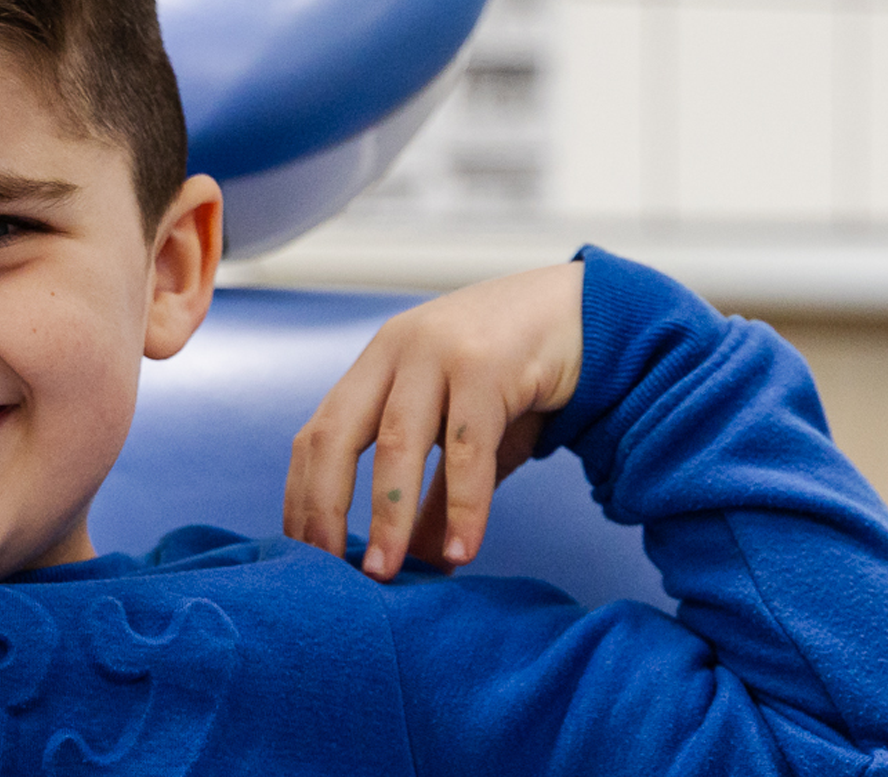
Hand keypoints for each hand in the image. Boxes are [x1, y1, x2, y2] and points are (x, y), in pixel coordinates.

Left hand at [283, 261, 583, 580]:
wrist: (585, 311)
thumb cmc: (515, 373)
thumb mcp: (463, 436)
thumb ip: (434, 494)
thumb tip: (416, 563)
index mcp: (377, 364)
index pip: (316, 435)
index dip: (302, 498)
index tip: (304, 557)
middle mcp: (396, 351)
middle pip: (335, 437)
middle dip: (324, 508)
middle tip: (328, 574)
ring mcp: (438, 352)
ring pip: (396, 444)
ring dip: (387, 517)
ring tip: (385, 573)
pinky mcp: (489, 365)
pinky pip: (467, 449)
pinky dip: (462, 506)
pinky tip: (461, 550)